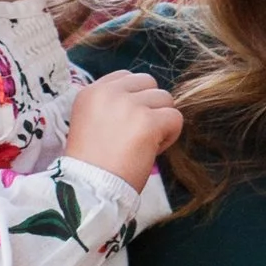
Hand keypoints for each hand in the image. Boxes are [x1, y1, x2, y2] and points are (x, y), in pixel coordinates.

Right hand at [68, 69, 183, 191]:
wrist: (90, 189)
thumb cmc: (92, 165)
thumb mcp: (91, 123)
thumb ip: (112, 106)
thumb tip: (144, 101)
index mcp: (91, 92)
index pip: (125, 77)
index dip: (134, 98)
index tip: (126, 123)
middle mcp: (108, 93)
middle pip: (148, 82)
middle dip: (151, 106)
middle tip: (138, 133)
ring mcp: (129, 105)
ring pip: (165, 98)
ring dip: (161, 120)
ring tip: (145, 143)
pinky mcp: (148, 121)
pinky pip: (175, 118)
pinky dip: (170, 135)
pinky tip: (153, 150)